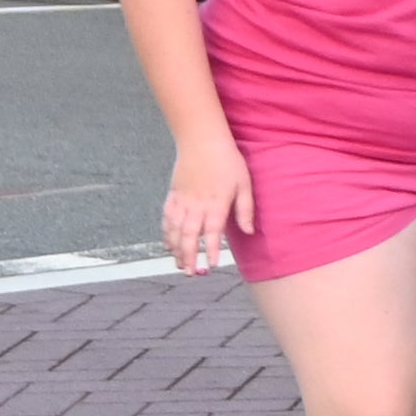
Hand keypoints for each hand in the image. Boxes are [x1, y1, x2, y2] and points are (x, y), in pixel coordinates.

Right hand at [161, 134, 252, 274]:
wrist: (202, 141)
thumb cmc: (228, 162)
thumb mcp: (244, 184)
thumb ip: (245, 210)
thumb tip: (250, 232)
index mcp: (216, 204)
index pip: (213, 233)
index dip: (211, 250)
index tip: (211, 266)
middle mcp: (196, 205)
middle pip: (190, 236)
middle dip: (189, 256)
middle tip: (191, 273)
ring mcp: (182, 200)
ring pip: (175, 229)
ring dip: (176, 249)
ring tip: (179, 265)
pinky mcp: (173, 194)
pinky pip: (167, 218)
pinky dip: (166, 233)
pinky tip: (168, 244)